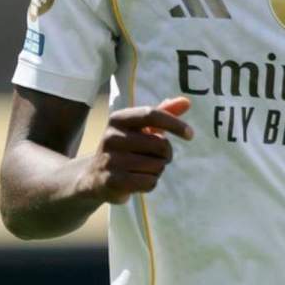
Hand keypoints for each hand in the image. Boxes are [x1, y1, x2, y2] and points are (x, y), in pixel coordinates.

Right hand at [77, 98, 193, 204]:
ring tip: (143, 169)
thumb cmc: (126, 147)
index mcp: (119, 118)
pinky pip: (148, 182)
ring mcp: (110, 159)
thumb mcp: (141, 128)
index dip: (175, 124)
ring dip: (158, 170)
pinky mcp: (111, 181)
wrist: (94, 175)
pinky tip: (140, 180)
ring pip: (156, 166)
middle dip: (166, 154)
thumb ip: (163, 113)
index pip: (152, 115)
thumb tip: (186, 101)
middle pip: (160, 144)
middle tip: (158, 158)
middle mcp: (111, 136)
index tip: (190, 135)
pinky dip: (151, 183)